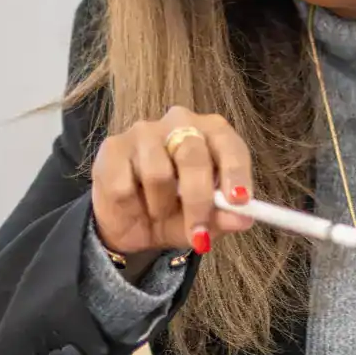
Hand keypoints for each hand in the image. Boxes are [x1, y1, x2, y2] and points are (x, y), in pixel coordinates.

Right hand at [91, 106, 255, 261]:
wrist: (128, 222)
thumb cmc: (175, 211)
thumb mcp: (203, 221)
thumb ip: (222, 218)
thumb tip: (243, 219)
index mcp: (210, 132)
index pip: (228, 142)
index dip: (235, 171)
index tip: (239, 201)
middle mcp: (178, 122)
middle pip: (193, 155)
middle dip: (199, 200)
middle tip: (198, 232)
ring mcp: (142, 132)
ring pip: (158, 173)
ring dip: (161, 206)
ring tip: (159, 213)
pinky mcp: (112, 148)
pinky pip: (125, 185)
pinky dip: (133, 208)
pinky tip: (133, 207)